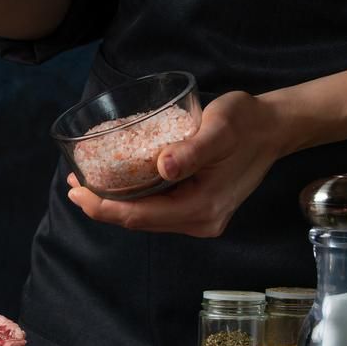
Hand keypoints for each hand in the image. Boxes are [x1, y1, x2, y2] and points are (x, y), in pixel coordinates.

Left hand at [66, 91, 286, 236]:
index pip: (139, 216)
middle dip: (102, 205)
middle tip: (73, 183)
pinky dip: (133, 198)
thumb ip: (192, 149)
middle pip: (138, 221)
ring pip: (145, 217)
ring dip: (115, 203)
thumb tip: (163, 167)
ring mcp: (200, 217)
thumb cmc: (246, 123)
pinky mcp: (199, 208)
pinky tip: (117, 182)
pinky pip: (157, 209)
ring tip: (87, 182)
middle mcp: (200, 221)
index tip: (76, 190)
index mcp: (202, 208)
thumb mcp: (220, 129)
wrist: (273, 128)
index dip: (103, 206)